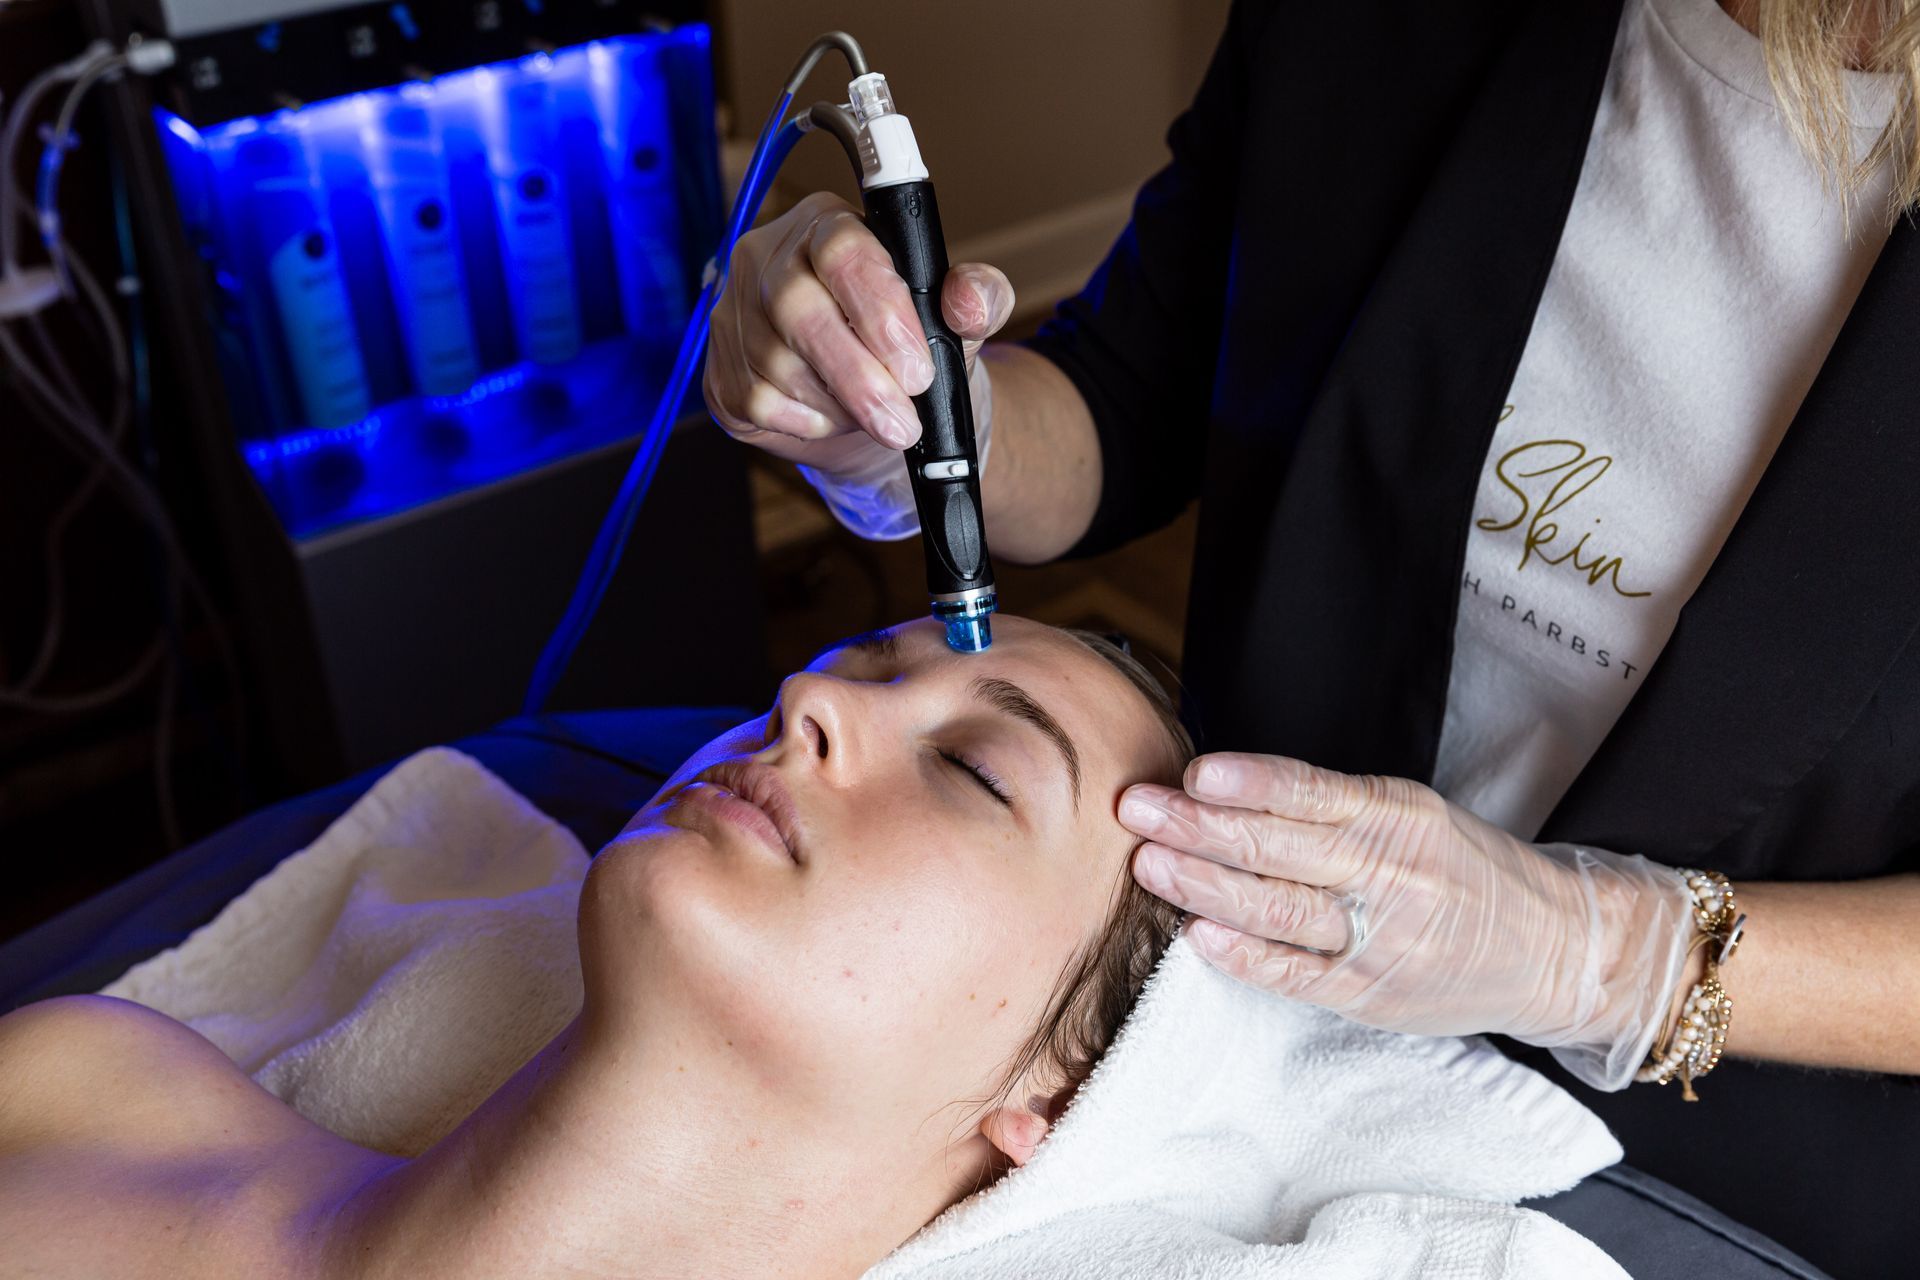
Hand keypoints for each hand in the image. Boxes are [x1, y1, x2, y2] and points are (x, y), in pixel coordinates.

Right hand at [702, 190, 1013, 479]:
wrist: (868, 400)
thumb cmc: (905, 345)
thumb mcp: (954, 320)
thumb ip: (979, 299)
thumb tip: (969, 301)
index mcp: (829, 226)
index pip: (843, 250)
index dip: (880, 311)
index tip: (916, 368)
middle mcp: (769, 257)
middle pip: (800, 309)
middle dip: (858, 377)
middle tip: (901, 422)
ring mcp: (735, 310)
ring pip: (777, 363)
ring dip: (836, 404)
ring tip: (874, 416)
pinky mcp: (720, 365)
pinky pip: (758, 400)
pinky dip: (805, 421)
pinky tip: (830, 416)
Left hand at [1119, 752, 1694, 1087]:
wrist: (1551, 948)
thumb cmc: (1461, 869)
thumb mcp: (1409, 812)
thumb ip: (1328, 804)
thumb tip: (1219, 788)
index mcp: (1399, 815)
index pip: (1313, 793)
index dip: (1251, 784)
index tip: (1194, 771)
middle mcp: (1391, 875)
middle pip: (1281, 848)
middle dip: (1199, 827)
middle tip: (1135, 808)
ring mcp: (1380, 940)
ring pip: (1280, 910)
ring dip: (1204, 886)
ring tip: (1148, 865)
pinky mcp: (1369, 995)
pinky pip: (1297, 975)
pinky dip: (1245, 956)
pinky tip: (1198, 936)